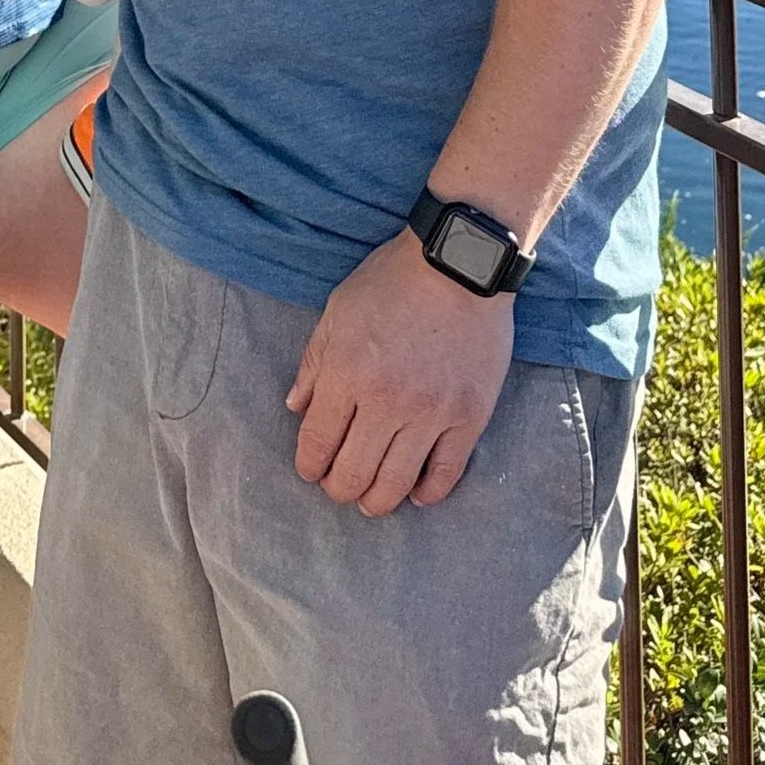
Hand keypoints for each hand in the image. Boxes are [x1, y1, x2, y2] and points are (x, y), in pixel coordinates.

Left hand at [287, 228, 514, 514]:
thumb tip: (296, 407)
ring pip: (396, 483)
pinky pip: (446, 473)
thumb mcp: (338, 311)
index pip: (317, 443)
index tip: (310, 471)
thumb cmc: (393, 280)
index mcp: (347, 373)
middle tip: (339, 487)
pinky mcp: (469, 417)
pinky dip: (427, 492)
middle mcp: (386, 401)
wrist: (460, 263)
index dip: (309, 466)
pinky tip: (415, 492)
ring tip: (372, 502)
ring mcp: (430, 413)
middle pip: (353, 473)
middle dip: (339, 489)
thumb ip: (314, 363)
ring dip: (377, 501)